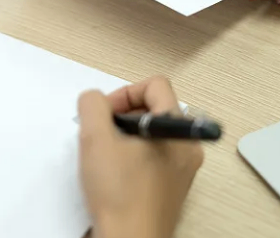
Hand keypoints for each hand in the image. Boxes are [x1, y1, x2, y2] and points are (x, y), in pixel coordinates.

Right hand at [78, 77, 202, 237]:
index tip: (105, 113)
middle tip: (101, 133)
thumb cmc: (119, 195)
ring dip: (125, 136)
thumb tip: (94, 99)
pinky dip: (132, 156)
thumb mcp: (95, 139)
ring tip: (104, 155)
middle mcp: (187, 146)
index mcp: (177, 129)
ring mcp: (182, 169)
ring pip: (152, 133)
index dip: (125, 92)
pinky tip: (113, 174)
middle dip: (122, 115)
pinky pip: (153, 156)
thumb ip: (92, 105)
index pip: (155, 85)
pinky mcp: (172, 187)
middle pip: (155, 108)